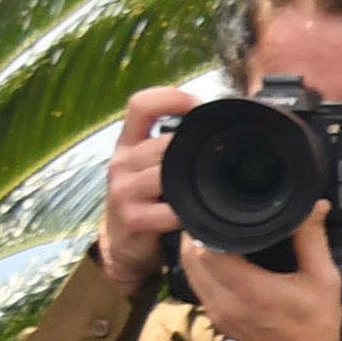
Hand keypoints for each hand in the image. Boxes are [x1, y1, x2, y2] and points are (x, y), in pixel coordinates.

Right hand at [93, 83, 199, 294]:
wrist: (127, 242)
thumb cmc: (149, 196)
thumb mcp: (153, 163)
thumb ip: (175, 142)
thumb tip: (220, 119)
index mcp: (129, 142)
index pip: (141, 105)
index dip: (171, 98)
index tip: (200, 107)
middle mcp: (121, 162)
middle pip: (161, 142)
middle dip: (192, 149)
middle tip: (220, 156)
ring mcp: (123, 191)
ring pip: (164, 173)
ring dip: (190, 181)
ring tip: (208, 187)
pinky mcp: (132, 218)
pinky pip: (167, 210)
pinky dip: (187, 213)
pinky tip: (196, 214)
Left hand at [176, 206, 341, 340]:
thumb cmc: (316, 326)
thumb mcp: (325, 279)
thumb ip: (313, 239)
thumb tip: (314, 205)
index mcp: (249, 290)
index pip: (207, 250)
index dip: (205, 225)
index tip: (218, 207)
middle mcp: (224, 302)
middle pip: (190, 257)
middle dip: (196, 231)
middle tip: (214, 211)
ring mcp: (215, 312)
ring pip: (189, 270)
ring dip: (195, 247)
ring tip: (213, 227)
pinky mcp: (215, 317)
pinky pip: (196, 283)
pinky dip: (199, 265)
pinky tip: (216, 253)